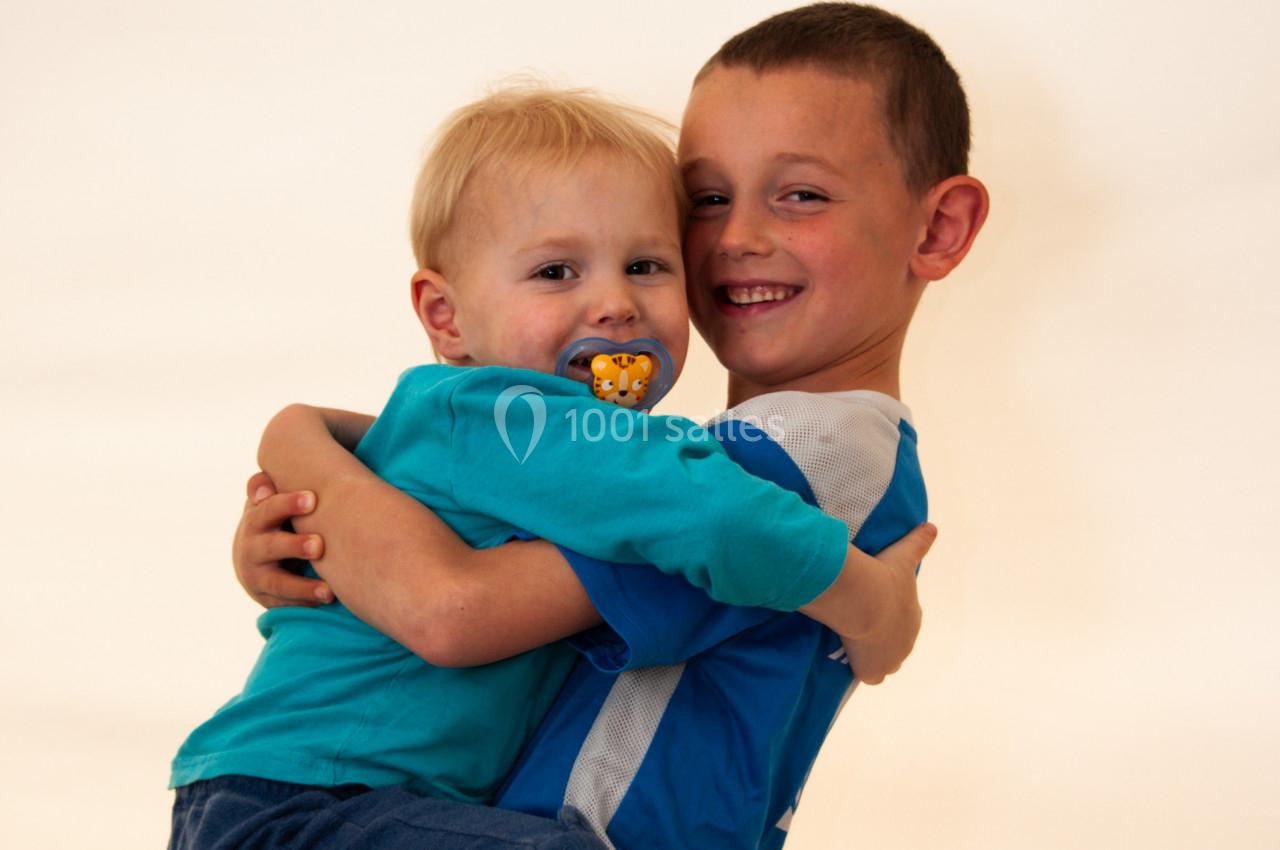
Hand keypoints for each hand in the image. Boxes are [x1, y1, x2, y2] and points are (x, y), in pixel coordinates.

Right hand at [232, 471, 333, 607]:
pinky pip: (285, 603)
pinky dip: (305, 603)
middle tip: (319, 545)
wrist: (252, 561)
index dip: (287, 504)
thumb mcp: (266, 503)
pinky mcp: (266, 599)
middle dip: (295, 546)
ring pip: (278, 583)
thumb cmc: (272, 522)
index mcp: (256, 519)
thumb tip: (263, 488)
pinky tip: (326, 600)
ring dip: (302, 587)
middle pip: (272, 546)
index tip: (312, 499)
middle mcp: (251, 548)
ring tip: (328, 591)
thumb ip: (264, 487)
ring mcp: (256, 577)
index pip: (268, 509)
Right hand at [841, 523, 935, 684]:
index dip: (888, 616)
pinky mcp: (873, 671)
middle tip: (859, 623)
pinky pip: (869, 675)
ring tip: (852, 641)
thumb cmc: (884, 577)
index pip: (903, 621)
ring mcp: (892, 659)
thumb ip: (919, 543)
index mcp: (913, 617)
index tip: (873, 608)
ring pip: (884, 662)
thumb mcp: (904, 556)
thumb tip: (933, 527)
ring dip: (872, 654)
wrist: (866, 599)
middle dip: (881, 637)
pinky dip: (862, 669)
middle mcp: (907, 641)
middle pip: (894, 644)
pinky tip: (849, 658)